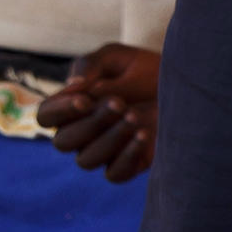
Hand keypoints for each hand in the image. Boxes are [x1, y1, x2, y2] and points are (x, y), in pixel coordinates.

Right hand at [34, 43, 158, 182]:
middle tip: (120, 103)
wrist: (185, 84)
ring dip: (108, 139)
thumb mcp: (117, 57)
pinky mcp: (130, 164)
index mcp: (72, 107)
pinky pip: (115, 174)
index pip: (46, 116)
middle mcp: (83, 133)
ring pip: (86, 160)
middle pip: (63, 142)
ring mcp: (105, 151)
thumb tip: (73, 86)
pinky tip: (144, 135)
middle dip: (90, 123)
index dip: (60, 111)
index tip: (85, 99)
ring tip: (135, 116)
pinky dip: (126, 157)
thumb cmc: (144, 69)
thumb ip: (91, 67)